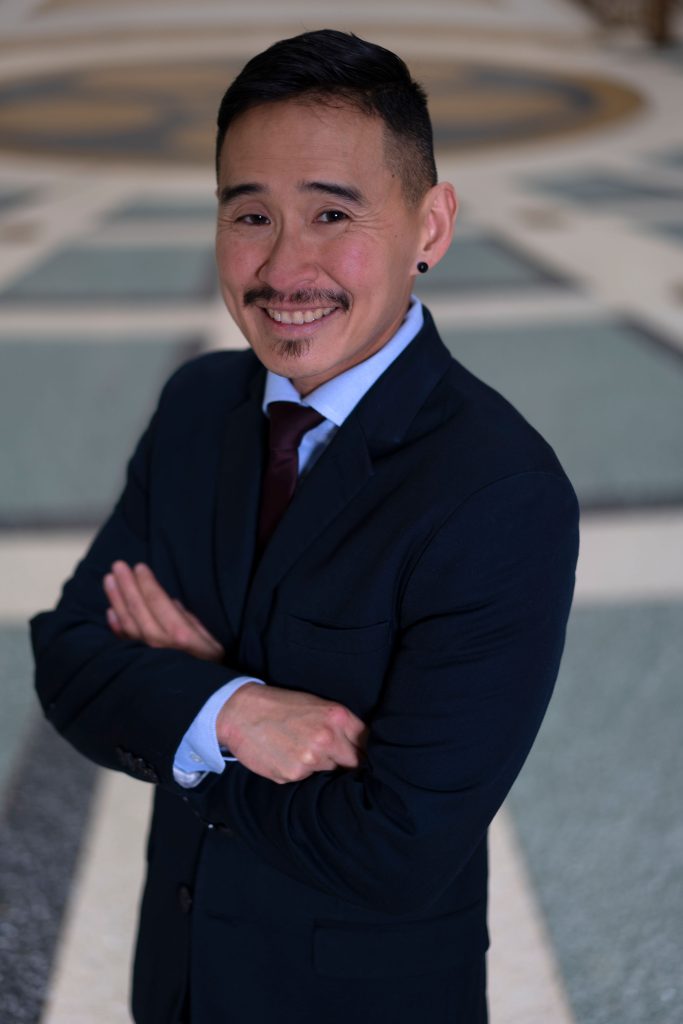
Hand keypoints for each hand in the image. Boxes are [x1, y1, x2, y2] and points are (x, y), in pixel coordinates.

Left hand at [103, 561, 224, 662]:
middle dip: (127, 585)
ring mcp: (146, 657)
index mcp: (180, 635)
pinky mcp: (138, 667)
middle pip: (138, 608)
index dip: (146, 582)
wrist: (206, 707)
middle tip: (117, 566)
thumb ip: (191, 622)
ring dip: (116, 600)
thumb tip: (172, 602)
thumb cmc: (211, 673)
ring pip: (127, 623)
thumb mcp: (211, 644)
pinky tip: (110, 611)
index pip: (157, 601)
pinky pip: (122, 644)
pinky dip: (115, 626)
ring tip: (109, 580)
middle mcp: (159, 645)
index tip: (139, 567)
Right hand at [217, 682, 367, 783]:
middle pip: (354, 763)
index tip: (359, 753)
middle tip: (331, 757)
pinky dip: (298, 772)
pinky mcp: (293, 774)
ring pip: (329, 773)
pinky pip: (306, 779)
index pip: (367, 742)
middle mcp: (328, 738)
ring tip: (299, 750)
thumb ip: (339, 725)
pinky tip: (285, 756)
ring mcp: (311, 758)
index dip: (364, 749)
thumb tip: (361, 746)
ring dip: (320, 767)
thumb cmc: (280, 706)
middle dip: (347, 763)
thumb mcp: (316, 704)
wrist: (241, 711)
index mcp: (337, 717)